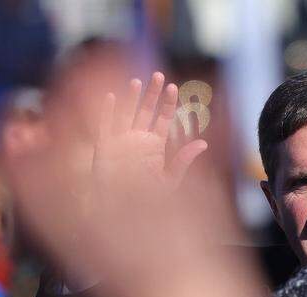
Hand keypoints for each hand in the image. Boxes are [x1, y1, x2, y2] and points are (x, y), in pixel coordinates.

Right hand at [92, 72, 208, 197]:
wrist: (121, 212)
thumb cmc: (145, 200)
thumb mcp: (168, 180)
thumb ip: (183, 161)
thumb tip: (203, 143)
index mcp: (153, 146)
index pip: (162, 119)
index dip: (167, 103)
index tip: (173, 87)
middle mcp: (137, 140)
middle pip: (145, 111)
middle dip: (152, 93)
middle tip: (158, 75)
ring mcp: (120, 142)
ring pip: (126, 114)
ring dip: (131, 98)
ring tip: (137, 81)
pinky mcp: (103, 148)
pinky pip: (104, 126)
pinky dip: (106, 112)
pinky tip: (111, 96)